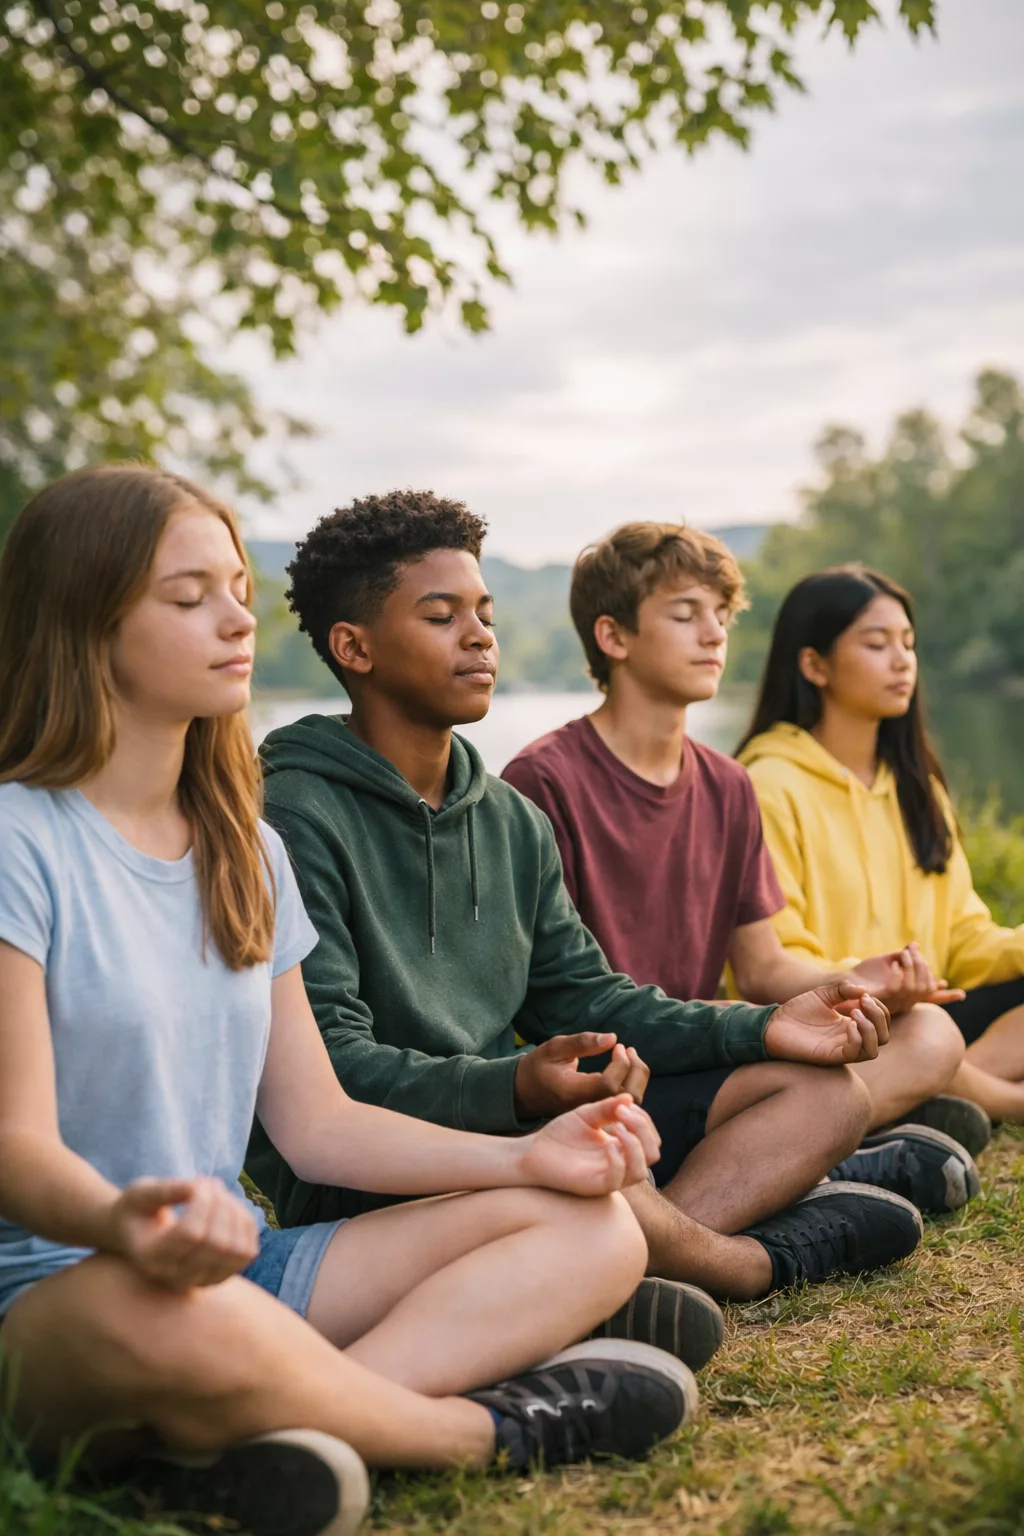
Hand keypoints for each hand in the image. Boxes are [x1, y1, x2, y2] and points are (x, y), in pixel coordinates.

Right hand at [109, 1175, 259, 1290]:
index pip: (191, 1234)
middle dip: (220, 1204)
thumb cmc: (138, 1211)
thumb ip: (165, 1190)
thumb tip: (201, 1187)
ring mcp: (200, 1281)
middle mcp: (175, 1278)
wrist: (139, 1237)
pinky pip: (248, 1251)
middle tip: (208, 1183)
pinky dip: (245, 1223)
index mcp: (151, 1258)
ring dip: (235, 1213)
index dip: (202, 1201)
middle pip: (217, 1243)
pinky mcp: (220, 1276)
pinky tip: (229, 1207)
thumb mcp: (140, 1194)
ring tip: (219, 1194)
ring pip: (236, 1250)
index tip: (197, 1182)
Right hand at [513, 1033, 649, 1118]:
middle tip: (630, 1050)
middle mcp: (586, 1108)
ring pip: (630, 1103)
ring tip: (629, 1055)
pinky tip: (625, 1067)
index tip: (618, 1046)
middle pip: (627, 1098)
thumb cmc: (538, 1067)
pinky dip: (631, 1084)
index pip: (608, 1084)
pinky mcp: (599, 1113)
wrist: (524, 1093)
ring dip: (637, 1077)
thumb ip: (583, 1042)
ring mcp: (594, 1113)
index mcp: (573, 1093)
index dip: (620, 1064)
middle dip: (637, 1071)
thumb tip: (613, 1038)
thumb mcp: (555, 1048)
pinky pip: (624, 1103)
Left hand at [516, 1095, 660, 1195]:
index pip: (650, 1138)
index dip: (644, 1120)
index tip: (624, 1104)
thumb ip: (607, 1108)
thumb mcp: (586, 1115)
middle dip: (643, 1129)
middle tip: (621, 1113)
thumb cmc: (560, 1135)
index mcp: (622, 1148)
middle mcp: (621, 1164)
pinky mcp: (594, 1186)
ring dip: (634, 1145)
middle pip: (653, 1153)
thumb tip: (630, 1098)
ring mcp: (609, 1177)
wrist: (533, 1150)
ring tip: (616, 1126)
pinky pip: (617, 1179)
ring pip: (642, 1171)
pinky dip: (617, 1159)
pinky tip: (606, 1143)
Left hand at [764, 981, 890, 1065]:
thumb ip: (843, 990)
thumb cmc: (798, 1010)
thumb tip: (865, 991)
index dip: (879, 1007)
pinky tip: (847, 1023)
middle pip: (884, 1036)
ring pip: (874, 1049)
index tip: (864, 995)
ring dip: (871, 1028)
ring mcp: (842, 1049)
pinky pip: (855, 1053)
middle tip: (863, 1002)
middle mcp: (851, 1039)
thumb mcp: (823, 994)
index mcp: (852, 1024)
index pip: (881, 1022)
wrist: (774, 1023)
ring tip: (855, 1012)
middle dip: (879, 1016)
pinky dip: (857, 1038)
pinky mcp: (832, 1056)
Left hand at [850, 943, 964, 1012]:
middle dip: (925, 967)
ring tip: (906, 953)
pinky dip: (900, 972)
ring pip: (916, 987)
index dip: (946, 997)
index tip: (962, 994)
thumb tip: (915, 946)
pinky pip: (899, 987)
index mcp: (905, 995)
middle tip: (915, 952)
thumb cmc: (861, 975)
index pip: (930, 999)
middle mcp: (902, 1002)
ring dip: (914, 966)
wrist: (839, 982)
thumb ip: (902, 956)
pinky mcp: (881, 999)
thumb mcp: (885, 962)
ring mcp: (892, 1002)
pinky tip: (895, 963)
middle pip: (926, 988)